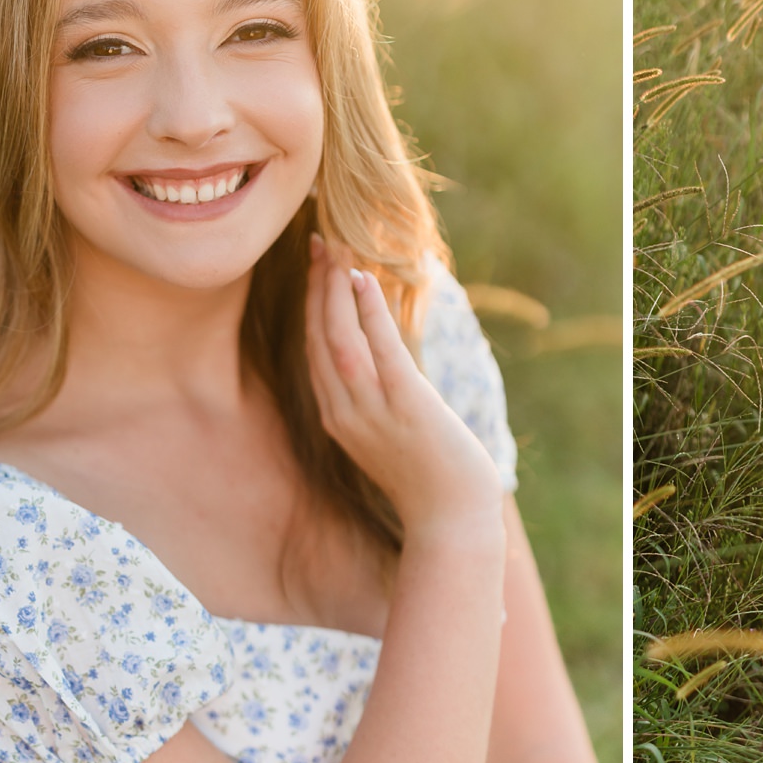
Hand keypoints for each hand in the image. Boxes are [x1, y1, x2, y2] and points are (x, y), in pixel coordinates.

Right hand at [304, 234, 503, 541]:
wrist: (451, 520)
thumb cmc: (429, 478)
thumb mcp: (391, 433)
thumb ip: (379, 397)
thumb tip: (386, 356)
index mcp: (337, 418)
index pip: (314, 350)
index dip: (311, 305)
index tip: (316, 267)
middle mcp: (344, 413)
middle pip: (318, 338)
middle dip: (317, 287)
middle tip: (319, 242)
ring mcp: (372, 411)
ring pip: (339, 339)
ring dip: (335, 291)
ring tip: (335, 250)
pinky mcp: (406, 407)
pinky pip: (380, 351)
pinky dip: (368, 313)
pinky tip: (364, 281)